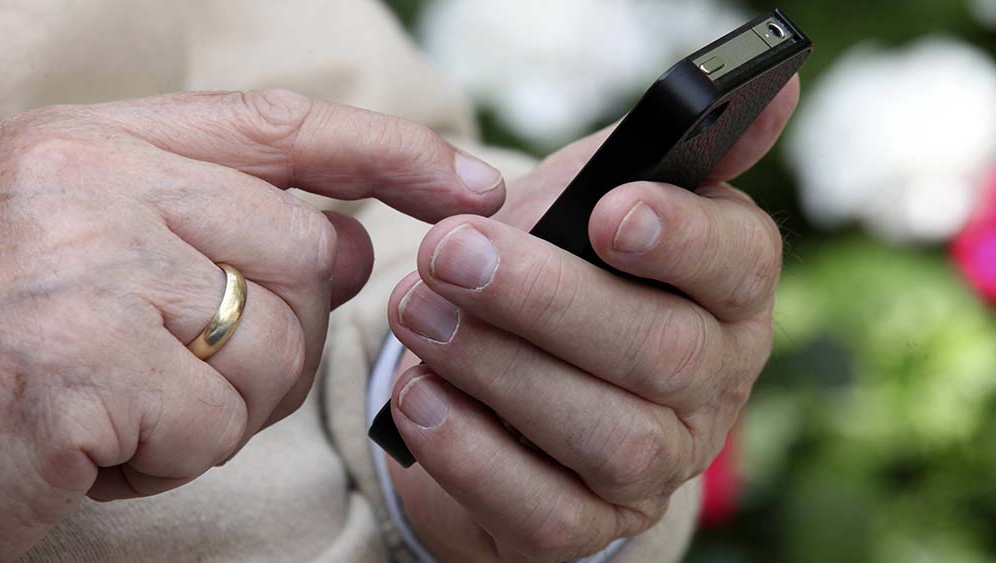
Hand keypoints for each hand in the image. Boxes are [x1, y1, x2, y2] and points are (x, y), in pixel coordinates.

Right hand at [0, 89, 504, 559]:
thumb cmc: (6, 349)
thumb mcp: (106, 261)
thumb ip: (223, 231)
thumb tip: (345, 240)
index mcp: (95, 143)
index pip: (285, 128)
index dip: (393, 151)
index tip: (475, 182)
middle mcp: (87, 182)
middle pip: (301, 255)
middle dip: (275, 338)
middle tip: (179, 372)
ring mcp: (79, 265)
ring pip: (271, 345)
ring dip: (218, 404)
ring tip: (121, 405)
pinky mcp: (76, 362)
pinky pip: (212, 422)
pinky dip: (170, 457)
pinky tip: (93, 444)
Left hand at [386, 77, 799, 561]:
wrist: (512, 370)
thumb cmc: (560, 266)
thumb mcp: (598, 195)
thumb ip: (661, 149)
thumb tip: (772, 91)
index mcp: (728, 290)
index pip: (737, 262)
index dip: (681, 238)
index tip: (606, 213)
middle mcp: (711, 384)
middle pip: (661, 354)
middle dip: (546, 300)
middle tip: (449, 252)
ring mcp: (656, 464)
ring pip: (607, 435)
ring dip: (499, 370)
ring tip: (418, 314)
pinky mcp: (589, 524)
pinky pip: (545, 510)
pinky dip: (473, 452)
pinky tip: (419, 396)